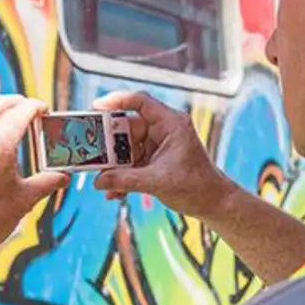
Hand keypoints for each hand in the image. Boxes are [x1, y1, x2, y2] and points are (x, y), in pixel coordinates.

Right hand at [90, 91, 234, 218]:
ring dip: (114, 166)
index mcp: (171, 124)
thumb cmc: (196, 186)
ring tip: (103, 180)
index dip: (117, 100)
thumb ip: (125, 180)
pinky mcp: (154, 161)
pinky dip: (122, 176)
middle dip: (109, 144)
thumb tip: (98, 181)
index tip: (95, 107)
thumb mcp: (157, 182)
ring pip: (127, 148)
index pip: (140, 102)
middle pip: (127, 128)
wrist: (212, 204)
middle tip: (91, 153)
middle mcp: (163, 130)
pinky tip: (114, 192)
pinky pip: (131, 163)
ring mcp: (157, 146)